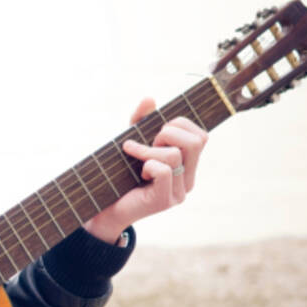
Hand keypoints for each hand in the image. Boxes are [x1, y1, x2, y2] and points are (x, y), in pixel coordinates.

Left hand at [84, 97, 208, 243]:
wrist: (105, 207)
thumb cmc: (120, 173)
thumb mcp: (132, 140)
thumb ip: (141, 120)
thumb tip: (149, 98)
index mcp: (188, 164)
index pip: (201, 136)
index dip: (179, 125)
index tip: (156, 133)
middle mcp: (189, 178)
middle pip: (197, 140)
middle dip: (168, 132)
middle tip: (148, 143)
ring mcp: (179, 191)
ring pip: (174, 154)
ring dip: (147, 148)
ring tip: (134, 155)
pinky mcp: (165, 200)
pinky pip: (163, 170)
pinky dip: (146, 163)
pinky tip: (138, 173)